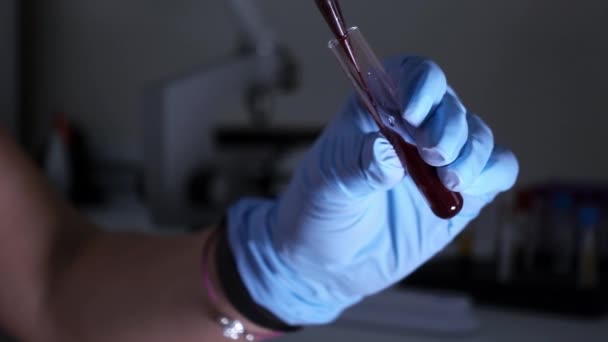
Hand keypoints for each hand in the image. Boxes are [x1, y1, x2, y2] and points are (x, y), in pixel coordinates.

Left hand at [226, 56, 518, 324]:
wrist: (330, 262)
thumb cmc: (319, 211)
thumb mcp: (327, 185)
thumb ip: (356, 166)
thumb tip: (390, 156)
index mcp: (377, 109)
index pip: (411, 75)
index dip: (421, 85)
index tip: (411, 115)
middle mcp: (415, 128)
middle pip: (450, 106)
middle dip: (447, 128)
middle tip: (431, 155)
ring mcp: (440, 160)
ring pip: (478, 135)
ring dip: (471, 152)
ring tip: (448, 179)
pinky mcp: (462, 192)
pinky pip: (497, 169)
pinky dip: (492, 172)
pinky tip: (468, 188)